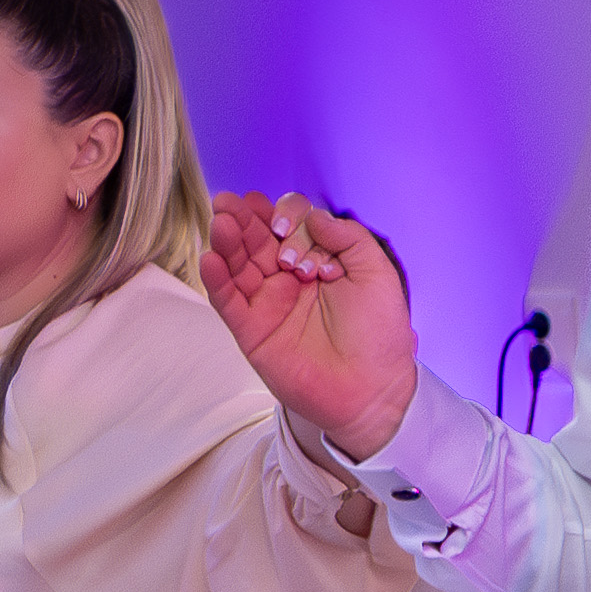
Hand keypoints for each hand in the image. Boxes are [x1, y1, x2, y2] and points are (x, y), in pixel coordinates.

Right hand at [201, 191, 421, 456]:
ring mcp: (267, 303)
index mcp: (318, 261)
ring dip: (226, 241)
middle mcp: (288, 278)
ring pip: (237, 264)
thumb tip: (314, 215)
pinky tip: (211, 258)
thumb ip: (349, 238)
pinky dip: (216, 279)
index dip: (288, 217)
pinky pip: (227, 301)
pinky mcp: (251, 330)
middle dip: (244, 218)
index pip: (291, 225)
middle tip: (231, 203)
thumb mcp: (377, 274)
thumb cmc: (379, 334)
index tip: (291, 228)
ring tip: (222, 222)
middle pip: (257, 239)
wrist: (373, 388)